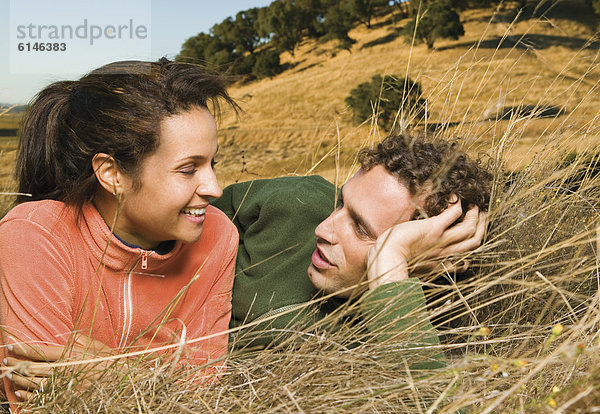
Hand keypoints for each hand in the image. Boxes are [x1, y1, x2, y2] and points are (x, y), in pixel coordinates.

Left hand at [4, 334, 113, 401]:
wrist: (122, 380)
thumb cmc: (111, 361)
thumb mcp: (97, 346)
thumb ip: (78, 341)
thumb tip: (64, 335)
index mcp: (72, 355)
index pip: (42, 351)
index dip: (25, 349)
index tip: (13, 345)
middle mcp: (66, 370)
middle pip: (35, 368)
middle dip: (17, 364)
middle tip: (6, 361)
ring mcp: (65, 386)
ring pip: (35, 384)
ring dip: (20, 380)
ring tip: (10, 374)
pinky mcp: (66, 397)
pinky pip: (43, 398)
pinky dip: (29, 396)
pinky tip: (21, 393)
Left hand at [367, 197, 486, 290]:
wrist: (387, 259)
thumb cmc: (394, 263)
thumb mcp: (413, 270)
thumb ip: (423, 269)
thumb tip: (424, 266)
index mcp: (441, 264)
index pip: (466, 260)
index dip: (472, 249)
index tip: (473, 238)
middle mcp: (445, 253)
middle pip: (475, 242)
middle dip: (482, 228)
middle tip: (482, 215)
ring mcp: (441, 240)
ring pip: (470, 229)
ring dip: (475, 215)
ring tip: (475, 206)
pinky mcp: (433, 228)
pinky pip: (454, 213)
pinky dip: (458, 204)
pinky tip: (455, 197)